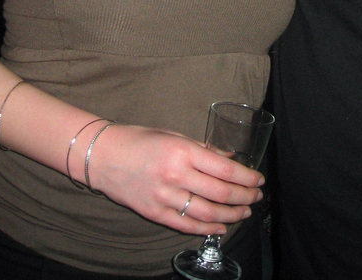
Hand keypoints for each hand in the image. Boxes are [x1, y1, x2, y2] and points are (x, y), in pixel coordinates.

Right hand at [83, 124, 263, 234]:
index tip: (259, 180)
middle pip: (221, 193)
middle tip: (257, 197)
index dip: (247, 177)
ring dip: (231, 215)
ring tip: (245, 212)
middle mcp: (176, 176)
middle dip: (244, 197)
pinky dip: (207, 227)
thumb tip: (229, 160)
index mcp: (182, 151)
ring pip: (207, 212)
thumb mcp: (173, 135)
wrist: (103, 156)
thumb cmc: (139, 139)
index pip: (225, 170)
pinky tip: (221, 227)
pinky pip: (186, 224)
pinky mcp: (155, 213)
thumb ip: (202, 149)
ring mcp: (164, 197)